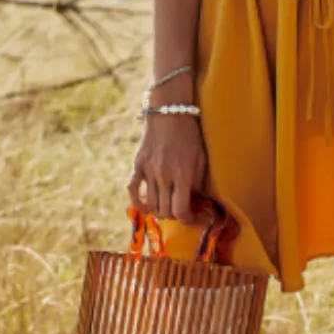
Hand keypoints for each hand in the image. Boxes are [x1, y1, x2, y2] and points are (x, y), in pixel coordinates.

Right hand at [127, 86, 206, 224]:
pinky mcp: (138, 165)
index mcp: (183, 174)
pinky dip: (137, 202)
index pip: (180, 210)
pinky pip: (132, 190)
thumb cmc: (190, 136)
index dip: (186, 219)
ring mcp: (149, 171)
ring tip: (166, 208)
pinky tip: (145, 205)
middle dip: (174, 215)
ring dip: (159, 211)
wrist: (170, 114)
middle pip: (165, 210)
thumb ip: (197, 182)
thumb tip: (194, 202)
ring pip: (150, 204)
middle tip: (179, 211)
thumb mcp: (201, 158)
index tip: (190, 218)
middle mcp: (164, 175)